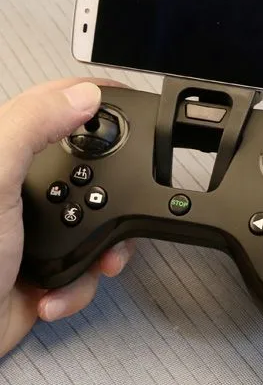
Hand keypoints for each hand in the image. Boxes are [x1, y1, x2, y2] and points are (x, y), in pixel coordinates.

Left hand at [0, 79, 132, 358]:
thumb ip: (32, 127)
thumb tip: (83, 96)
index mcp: (5, 156)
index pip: (52, 106)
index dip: (90, 98)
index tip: (128, 100)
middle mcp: (19, 187)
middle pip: (91, 165)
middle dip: (115, 192)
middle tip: (119, 201)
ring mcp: (34, 228)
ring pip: (99, 219)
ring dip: (105, 247)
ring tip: (96, 260)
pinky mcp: (46, 266)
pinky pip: (87, 265)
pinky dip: (79, 283)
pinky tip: (53, 289)